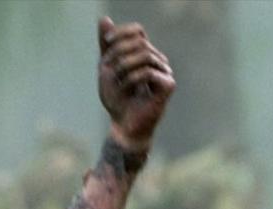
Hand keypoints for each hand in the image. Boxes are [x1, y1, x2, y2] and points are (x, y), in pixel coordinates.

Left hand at [97, 17, 174, 149]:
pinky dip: (132, 80)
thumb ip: (107, 46)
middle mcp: (158, 60)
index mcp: (145, 54)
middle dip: (118, 55)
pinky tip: (127, 90)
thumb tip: (104, 19)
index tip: (106, 43)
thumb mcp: (107, 69)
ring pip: (144, 56)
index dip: (121, 33)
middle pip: (139, 43)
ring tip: (117, 83)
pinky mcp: (168, 85)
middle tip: (108, 71)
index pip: (137, 31)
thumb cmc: (116, 99)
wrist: (123, 125)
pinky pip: (148, 72)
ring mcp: (165, 71)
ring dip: (123, 68)